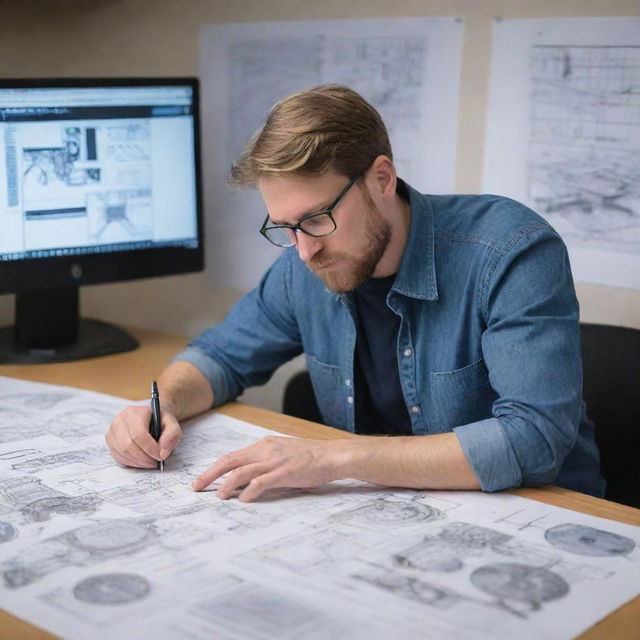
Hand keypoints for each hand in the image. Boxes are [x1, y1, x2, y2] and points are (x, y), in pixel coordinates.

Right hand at [105, 404, 181, 467]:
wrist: (152, 418)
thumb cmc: (161, 422)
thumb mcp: (173, 425)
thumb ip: (172, 436)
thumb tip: (162, 453)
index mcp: (135, 412)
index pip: (138, 433)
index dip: (149, 448)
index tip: (160, 456)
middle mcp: (120, 420)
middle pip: (128, 444)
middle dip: (144, 457)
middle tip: (156, 462)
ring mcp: (112, 431)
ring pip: (122, 452)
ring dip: (138, 462)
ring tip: (150, 462)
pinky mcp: (110, 442)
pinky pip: (118, 457)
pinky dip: (131, 463)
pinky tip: (142, 461)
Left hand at [191, 436, 343, 501]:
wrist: (333, 455)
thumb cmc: (311, 457)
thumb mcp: (284, 453)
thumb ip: (266, 462)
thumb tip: (249, 478)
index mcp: (264, 445)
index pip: (233, 455)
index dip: (215, 468)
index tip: (204, 479)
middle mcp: (265, 450)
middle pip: (229, 460)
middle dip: (210, 474)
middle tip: (196, 487)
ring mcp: (274, 461)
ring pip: (240, 471)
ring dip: (226, 485)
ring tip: (218, 497)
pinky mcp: (284, 473)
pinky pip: (260, 482)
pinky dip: (248, 492)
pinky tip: (242, 500)